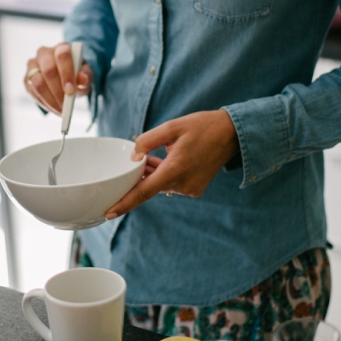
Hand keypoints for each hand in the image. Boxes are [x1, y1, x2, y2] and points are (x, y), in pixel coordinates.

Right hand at [24, 42, 92, 115]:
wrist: (67, 78)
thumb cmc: (76, 74)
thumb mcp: (86, 75)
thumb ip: (86, 76)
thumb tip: (83, 79)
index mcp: (61, 48)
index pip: (62, 55)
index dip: (66, 73)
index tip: (71, 90)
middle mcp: (45, 53)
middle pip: (48, 69)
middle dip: (57, 90)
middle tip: (65, 105)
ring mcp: (33, 65)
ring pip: (37, 82)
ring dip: (50, 99)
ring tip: (61, 110)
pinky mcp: (27, 78)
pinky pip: (32, 92)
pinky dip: (44, 103)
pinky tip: (54, 108)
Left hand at [105, 110, 239, 218]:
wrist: (232, 133)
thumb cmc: (202, 127)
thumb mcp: (171, 127)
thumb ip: (147, 141)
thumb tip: (133, 157)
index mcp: (175, 169)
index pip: (143, 192)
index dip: (124, 203)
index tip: (108, 213)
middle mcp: (182, 184)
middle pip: (150, 186)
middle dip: (138, 177)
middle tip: (134, 162)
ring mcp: (190, 189)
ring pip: (160, 184)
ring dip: (152, 174)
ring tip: (156, 154)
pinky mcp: (194, 188)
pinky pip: (171, 183)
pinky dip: (164, 174)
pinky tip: (166, 159)